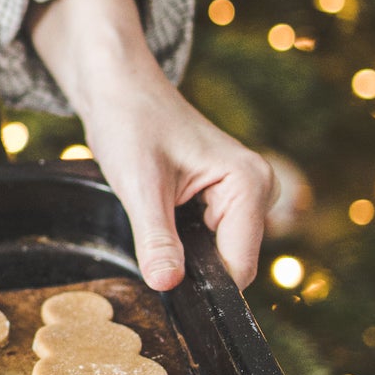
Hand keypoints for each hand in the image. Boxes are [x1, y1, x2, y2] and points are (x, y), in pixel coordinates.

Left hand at [29, 0, 273, 292]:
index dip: (204, 287)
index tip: (164, 286)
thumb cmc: (130, 122)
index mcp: (249, 182)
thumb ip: (157, 240)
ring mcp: (241, 194)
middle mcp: (256, 188)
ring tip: (152, 227)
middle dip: (192, 270)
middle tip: (148, 253)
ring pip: (217, 255)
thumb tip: (166, 285)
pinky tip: (158, 224)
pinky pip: (207, 240)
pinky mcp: (222, 198)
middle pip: (230, 263)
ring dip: (184, 256)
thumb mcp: (139, 187)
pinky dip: (181, 243)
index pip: (239, 264)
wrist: (118, 88)